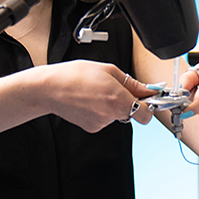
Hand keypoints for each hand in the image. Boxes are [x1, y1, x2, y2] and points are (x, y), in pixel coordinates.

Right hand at [35, 60, 156, 131]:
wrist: (49, 89)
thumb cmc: (75, 75)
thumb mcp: (108, 71)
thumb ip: (132, 83)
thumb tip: (148, 89)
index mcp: (118, 100)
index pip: (147, 114)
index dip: (149, 105)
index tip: (148, 97)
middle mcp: (111, 115)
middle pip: (133, 113)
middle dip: (131, 102)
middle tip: (118, 89)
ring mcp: (101, 124)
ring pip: (118, 115)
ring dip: (114, 104)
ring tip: (97, 91)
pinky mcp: (92, 128)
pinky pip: (106, 118)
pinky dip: (102, 110)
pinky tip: (90, 100)